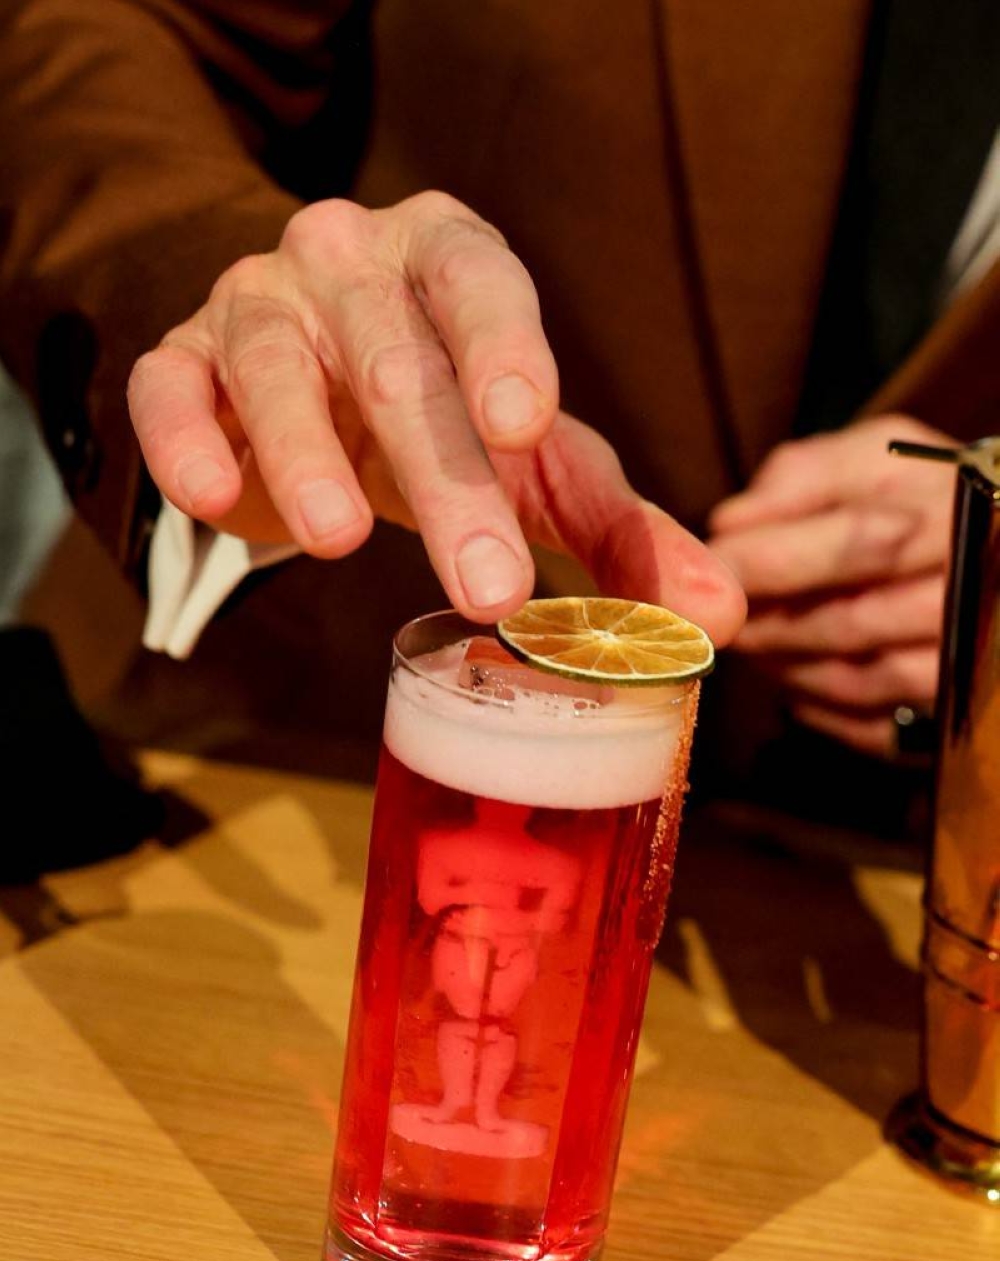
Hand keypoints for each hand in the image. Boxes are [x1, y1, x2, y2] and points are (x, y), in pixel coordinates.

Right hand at [127, 193, 744, 643]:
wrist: (308, 364)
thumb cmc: (445, 407)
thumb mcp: (534, 457)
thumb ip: (618, 528)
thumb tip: (722, 620)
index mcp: (452, 259)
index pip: (482, 285)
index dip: (503, 349)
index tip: (523, 424)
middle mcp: (350, 263)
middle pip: (396, 361)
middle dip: (444, 478)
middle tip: (487, 585)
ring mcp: (259, 304)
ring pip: (275, 369)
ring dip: (306, 457)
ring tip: (337, 542)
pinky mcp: (182, 357)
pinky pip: (171, 389)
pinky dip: (187, 442)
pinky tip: (213, 499)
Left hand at [707, 415, 954, 755]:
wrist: (982, 549)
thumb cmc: (914, 497)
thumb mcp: (868, 459)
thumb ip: (799, 480)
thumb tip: (729, 528)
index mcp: (955, 511)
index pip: (858, 541)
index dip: (771, 560)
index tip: (711, 564)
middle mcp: (974, 589)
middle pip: (852, 621)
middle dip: (770, 622)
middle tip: (718, 617)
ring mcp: (971, 658)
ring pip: (860, 680)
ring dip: (786, 666)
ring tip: (751, 642)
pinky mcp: (956, 712)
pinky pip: (875, 728)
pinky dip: (819, 706)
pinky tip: (793, 676)